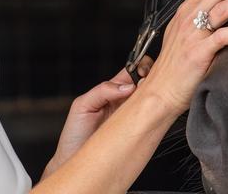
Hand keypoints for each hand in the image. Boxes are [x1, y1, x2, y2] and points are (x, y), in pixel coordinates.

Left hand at [42, 63, 147, 179]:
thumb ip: (102, 91)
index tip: (143, 71)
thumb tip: (127, 86)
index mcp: (111, 91)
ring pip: (150, 102)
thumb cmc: (75, 135)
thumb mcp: (82, 105)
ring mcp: (132, 118)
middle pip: (145, 84)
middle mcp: (124, 102)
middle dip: (152, 79)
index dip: (141, 66)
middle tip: (149, 86)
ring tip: (151, 99)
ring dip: (155, 98)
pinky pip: (150, 121)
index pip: (131, 71)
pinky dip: (155, 115)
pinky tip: (152, 114)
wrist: (73, 161)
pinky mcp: (138, 133)